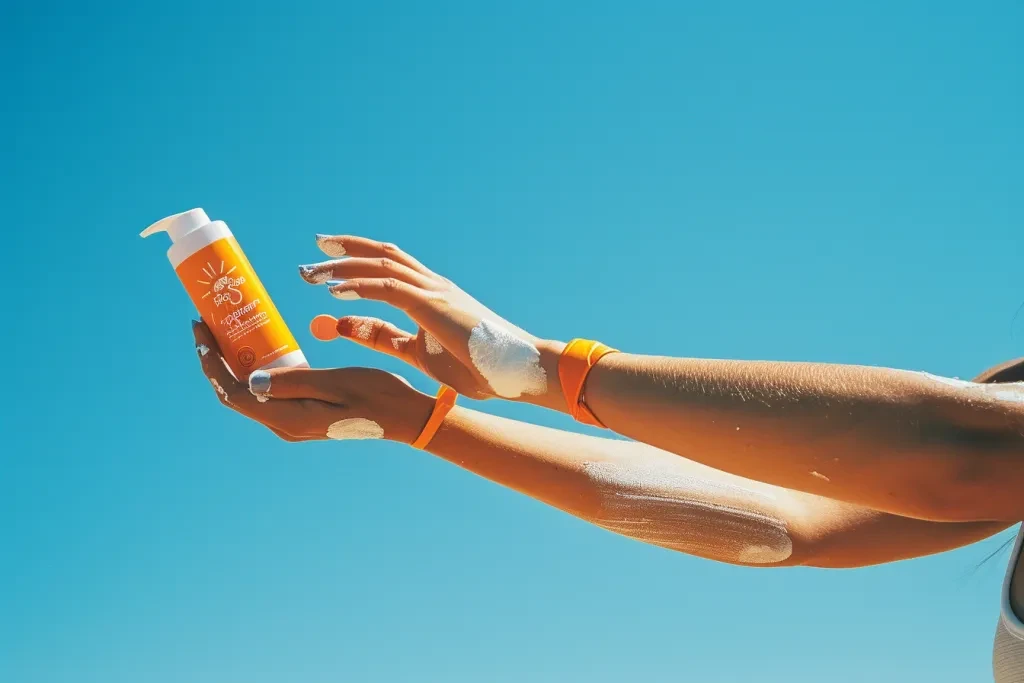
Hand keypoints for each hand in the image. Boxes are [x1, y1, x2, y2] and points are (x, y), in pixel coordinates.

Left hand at [192, 321, 433, 442]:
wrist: (405, 415)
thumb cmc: (377, 395)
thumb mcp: (336, 382)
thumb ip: (293, 382)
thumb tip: (248, 381)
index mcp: (288, 419)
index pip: (232, 393)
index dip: (210, 362)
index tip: (201, 328)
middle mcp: (284, 425)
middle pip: (234, 392)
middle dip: (215, 357)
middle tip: (207, 320)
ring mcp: (293, 421)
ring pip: (249, 391)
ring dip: (233, 361)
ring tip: (226, 327)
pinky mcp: (303, 413)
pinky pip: (268, 390)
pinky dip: (255, 367)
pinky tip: (257, 346)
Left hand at [299, 235, 564, 404]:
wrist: (516, 369)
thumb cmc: (478, 366)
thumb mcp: (418, 352)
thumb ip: (384, 338)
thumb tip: (349, 327)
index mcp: (432, 294)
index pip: (389, 266)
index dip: (358, 259)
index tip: (328, 261)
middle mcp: (432, 285)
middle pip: (382, 254)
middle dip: (346, 249)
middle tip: (315, 250)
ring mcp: (434, 292)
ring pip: (381, 266)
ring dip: (343, 266)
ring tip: (312, 272)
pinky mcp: (432, 305)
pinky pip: (388, 288)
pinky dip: (360, 286)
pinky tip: (335, 291)